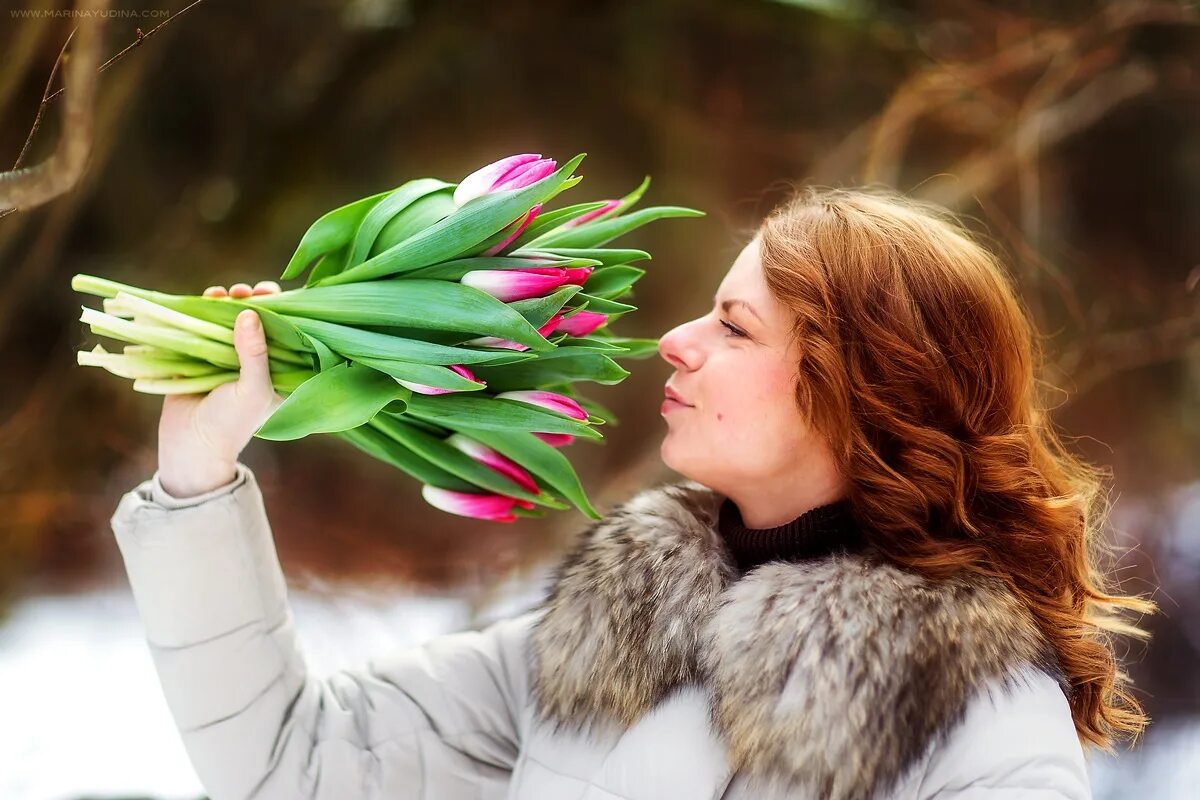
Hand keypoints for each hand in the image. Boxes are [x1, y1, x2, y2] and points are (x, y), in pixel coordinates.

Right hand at [157, 280, 284, 498]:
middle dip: (253, 302)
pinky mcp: (204, 357)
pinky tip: (207, 297)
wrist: (189, 445)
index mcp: (282, 374)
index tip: (273, 293)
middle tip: (246, 291)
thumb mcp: (252, 389)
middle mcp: (260, 364)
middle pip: (261, 323)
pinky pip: (207, 327)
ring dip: (229, 304)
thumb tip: (249, 313)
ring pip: (233, 321)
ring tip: (225, 293)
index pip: (290, 334)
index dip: (283, 310)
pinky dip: (206, 311)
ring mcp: (232, 359)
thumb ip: (255, 353)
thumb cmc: (231, 424)